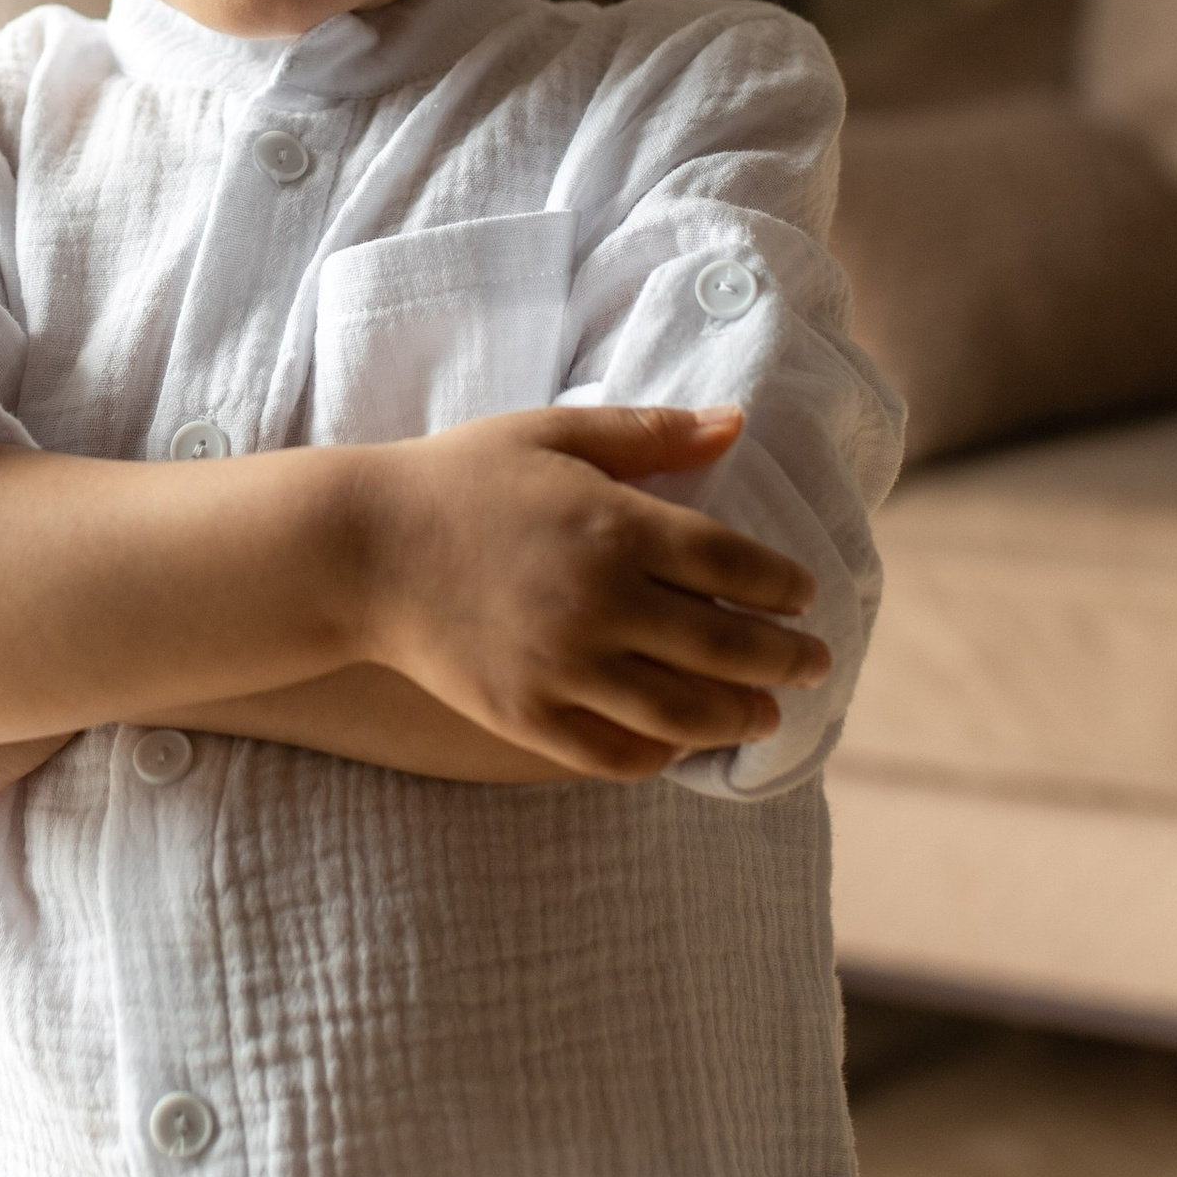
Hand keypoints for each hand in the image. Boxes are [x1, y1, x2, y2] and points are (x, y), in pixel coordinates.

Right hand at [364, 404, 828, 781]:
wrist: (361, 548)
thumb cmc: (461, 478)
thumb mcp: (555, 433)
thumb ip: (651, 433)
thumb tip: (737, 422)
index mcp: (616, 525)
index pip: (737, 567)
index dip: (784, 588)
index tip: (803, 596)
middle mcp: (601, 602)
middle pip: (728, 647)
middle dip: (787, 660)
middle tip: (815, 663)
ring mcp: (564, 667)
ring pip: (684, 712)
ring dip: (740, 717)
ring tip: (765, 715)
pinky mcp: (527, 715)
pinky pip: (616, 754)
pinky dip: (661, 755)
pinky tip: (680, 742)